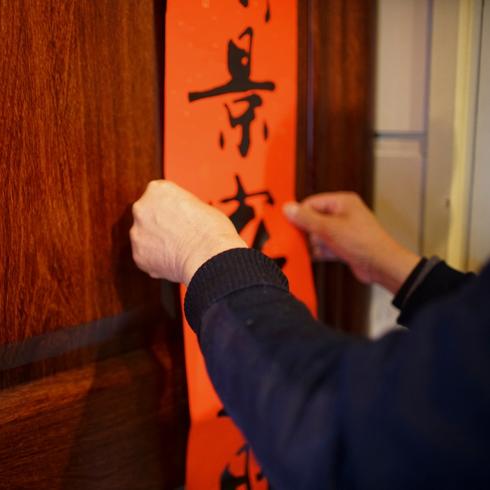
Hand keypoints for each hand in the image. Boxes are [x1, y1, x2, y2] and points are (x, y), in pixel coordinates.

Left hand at [130, 180, 245, 284]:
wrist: (209, 256)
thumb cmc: (212, 230)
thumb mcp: (199, 205)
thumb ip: (182, 209)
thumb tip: (181, 218)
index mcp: (157, 190)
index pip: (158, 196)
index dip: (171, 208)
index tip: (180, 217)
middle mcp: (141, 208)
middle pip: (147, 215)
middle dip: (159, 225)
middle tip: (179, 235)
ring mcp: (137, 232)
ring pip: (145, 238)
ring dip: (156, 243)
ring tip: (178, 250)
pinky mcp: (138, 255)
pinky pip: (146, 257)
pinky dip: (156, 261)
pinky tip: (173, 261)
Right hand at [283, 192, 419, 292]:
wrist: (381, 265)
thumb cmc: (363, 242)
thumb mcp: (328, 228)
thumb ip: (306, 219)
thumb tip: (288, 208)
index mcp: (342, 202)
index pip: (312, 203)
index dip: (300, 215)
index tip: (289, 225)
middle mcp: (343, 214)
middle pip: (314, 220)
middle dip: (308, 232)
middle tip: (303, 239)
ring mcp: (344, 231)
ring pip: (319, 235)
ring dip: (315, 244)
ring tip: (320, 249)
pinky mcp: (344, 246)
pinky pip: (326, 247)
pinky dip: (322, 252)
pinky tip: (321, 256)